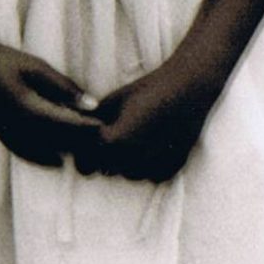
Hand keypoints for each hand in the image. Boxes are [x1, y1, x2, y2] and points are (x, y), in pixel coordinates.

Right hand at [0, 31, 102, 167]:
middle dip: (81, 143)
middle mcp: (20, 128)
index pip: (69, 126)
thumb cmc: (4, 61)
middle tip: (100, 141)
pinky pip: (27, 155)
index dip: (89, 128)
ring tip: (83, 150)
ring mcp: (9, 134)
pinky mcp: (2, 135)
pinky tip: (58, 158)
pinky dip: (44, 159)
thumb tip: (92, 104)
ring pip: (45, 153)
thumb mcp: (37, 68)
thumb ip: (64, 87)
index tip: (106, 126)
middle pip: (60, 143)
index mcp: (31, 109)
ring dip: (65, 152)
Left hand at [78, 59, 219, 182]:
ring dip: (127, 162)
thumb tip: (76, 126)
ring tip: (135, 138)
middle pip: (106, 169)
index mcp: (114, 142)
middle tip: (113, 135)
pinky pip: (151, 175)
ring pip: (129, 175)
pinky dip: (148, 165)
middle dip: (104, 157)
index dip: (84, 151)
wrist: (188, 88)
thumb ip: (92, 120)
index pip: (86, 161)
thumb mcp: (112, 101)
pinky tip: (153, 144)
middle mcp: (133, 160)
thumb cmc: (147, 90)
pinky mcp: (172, 167)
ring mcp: (154, 166)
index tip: (88, 141)